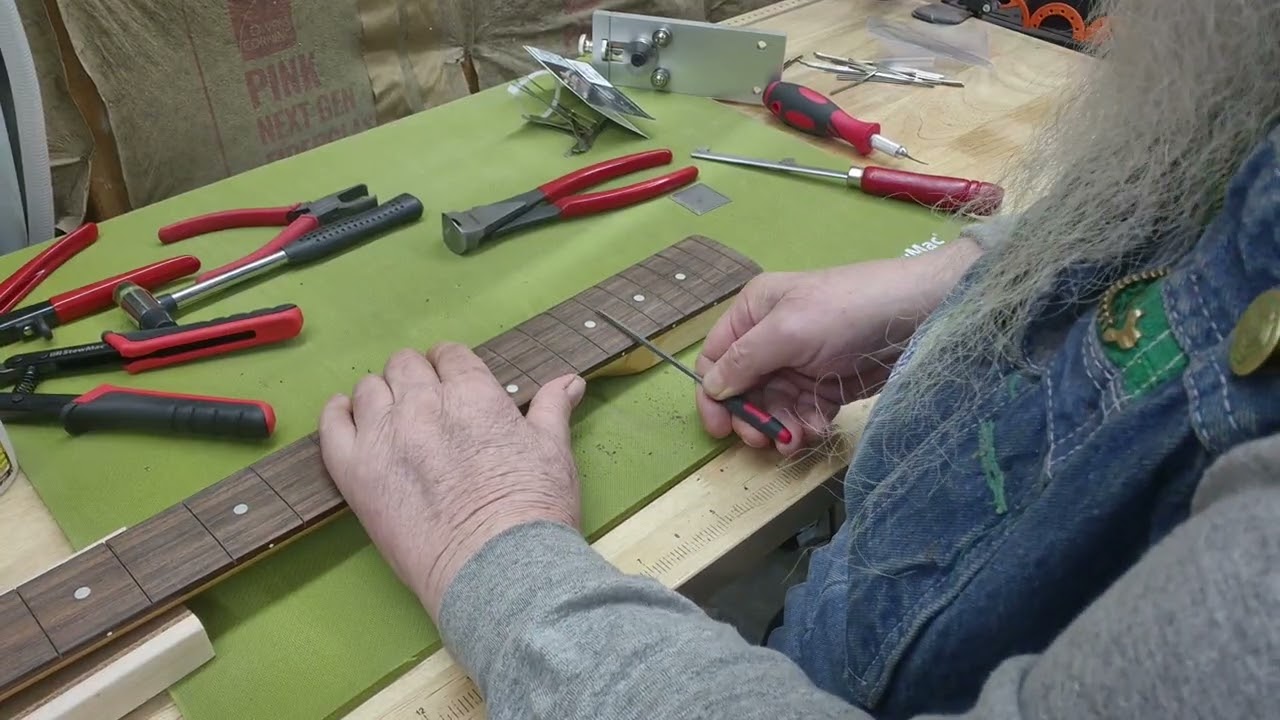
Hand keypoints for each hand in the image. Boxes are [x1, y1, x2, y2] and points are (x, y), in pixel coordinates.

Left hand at [317, 343, 585, 619]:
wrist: (497, 569)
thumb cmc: (532, 512)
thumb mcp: (553, 452)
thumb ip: (552, 410)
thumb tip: (569, 382)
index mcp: (474, 394)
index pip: (451, 356)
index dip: (450, 364)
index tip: (451, 378)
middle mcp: (424, 404)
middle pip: (406, 366)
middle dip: (415, 375)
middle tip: (423, 400)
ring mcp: (385, 436)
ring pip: (369, 389)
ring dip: (381, 394)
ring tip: (390, 414)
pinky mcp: (355, 472)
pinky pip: (332, 426)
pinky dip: (337, 414)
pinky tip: (345, 415)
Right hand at [696, 238, 980, 451]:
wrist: (918, 315)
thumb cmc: (847, 313)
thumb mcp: (787, 331)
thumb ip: (744, 360)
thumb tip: (711, 387)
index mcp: (753, 312)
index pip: (715, 358)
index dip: (714, 395)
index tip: (722, 428)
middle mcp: (771, 337)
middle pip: (743, 390)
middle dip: (752, 416)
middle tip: (764, 440)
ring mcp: (799, 362)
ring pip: (772, 406)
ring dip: (779, 426)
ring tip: (796, 438)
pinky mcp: (826, 384)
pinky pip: (801, 413)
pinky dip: (805, 425)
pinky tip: (817, 428)